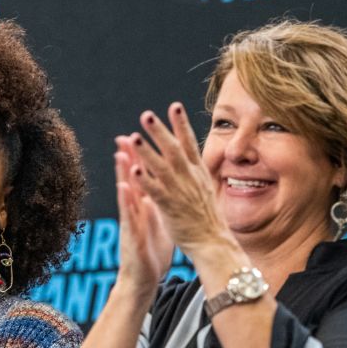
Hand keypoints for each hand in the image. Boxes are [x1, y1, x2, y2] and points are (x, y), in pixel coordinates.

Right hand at [113, 135, 172, 296]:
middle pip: (131, 180)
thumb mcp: (155, 222)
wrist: (142, 279)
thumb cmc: (150, 251)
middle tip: (125, 135)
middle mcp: (134, 211)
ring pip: (127, 194)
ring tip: (121, 154)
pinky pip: (129, 216)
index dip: (140, 158)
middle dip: (129, 158)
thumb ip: (154, 203)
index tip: (138, 135)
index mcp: (144, 207)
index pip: (141, 177)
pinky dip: (126, 202)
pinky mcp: (131, 236)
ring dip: (123, 174)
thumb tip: (159, 187)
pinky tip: (123, 188)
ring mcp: (131, 222)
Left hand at [131, 103, 236, 254]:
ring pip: (161, 167)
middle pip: (173, 150)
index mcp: (198, 173)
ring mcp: (179, 192)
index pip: (189, 143)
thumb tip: (193, 158)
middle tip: (147, 115)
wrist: (213, 242)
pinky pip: (155, 191)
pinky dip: (145, 179)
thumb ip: (195, 173)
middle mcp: (189, 178)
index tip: (175, 106)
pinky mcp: (170, 207)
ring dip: (147, 151)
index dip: (181, 124)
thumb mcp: (205, 188)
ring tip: (134, 136)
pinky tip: (133, 169)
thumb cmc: (207, 218)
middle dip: (160, 131)